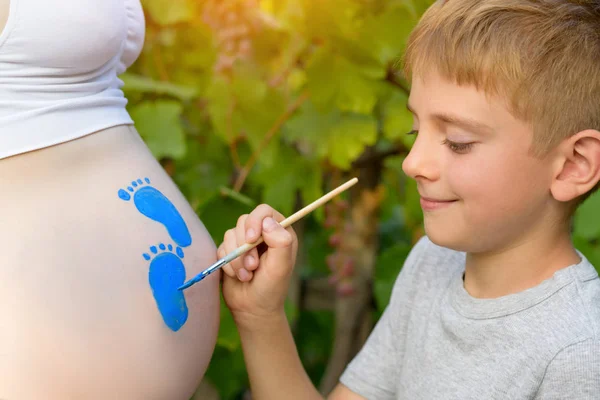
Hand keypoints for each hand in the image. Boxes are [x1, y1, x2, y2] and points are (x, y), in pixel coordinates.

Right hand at [219, 204, 297, 329]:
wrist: (252, 309)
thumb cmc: (271, 288)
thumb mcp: (281, 267)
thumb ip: (280, 242)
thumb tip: (267, 222)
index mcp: (280, 232)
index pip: (264, 211)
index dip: (255, 221)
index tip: (250, 240)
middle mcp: (262, 233)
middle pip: (244, 220)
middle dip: (244, 247)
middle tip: (252, 267)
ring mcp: (245, 241)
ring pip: (230, 234)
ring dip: (236, 258)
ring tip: (246, 275)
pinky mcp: (230, 251)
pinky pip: (221, 248)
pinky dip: (228, 264)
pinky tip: (237, 276)